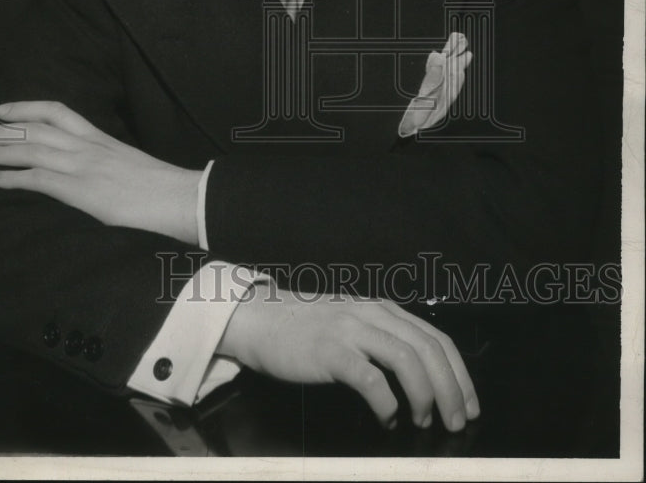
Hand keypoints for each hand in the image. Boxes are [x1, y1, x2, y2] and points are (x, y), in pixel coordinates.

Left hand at [0, 101, 201, 243]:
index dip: (27, 108)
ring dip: (0, 151)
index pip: (59, 112)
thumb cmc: (161, 187)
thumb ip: (106, 162)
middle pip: (36, 128)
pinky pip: (36, 179)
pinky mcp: (80, 190)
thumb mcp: (129, 164)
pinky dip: (11, 179)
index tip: (5, 109)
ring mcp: (83, 167)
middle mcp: (88, 147)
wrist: (180, 198)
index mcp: (101, 138)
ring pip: (31, 149)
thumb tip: (92, 172)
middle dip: (4, 130)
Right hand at [218, 287, 478, 431]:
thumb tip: (422, 379)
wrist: (261, 320)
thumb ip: (384, 340)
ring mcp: (351, 330)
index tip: (470, 405)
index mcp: (384, 310)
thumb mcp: (354, 324)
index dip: (460, 374)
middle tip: (456, 422)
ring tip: (425, 422)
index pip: (436, 338)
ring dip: (424, 396)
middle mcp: (372, 314)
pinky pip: (370, 379)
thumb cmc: (308, 330)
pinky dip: (386, 404)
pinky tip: (386, 419)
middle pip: (428, 349)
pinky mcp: (330, 351)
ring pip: (406, 359)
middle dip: (451, 389)